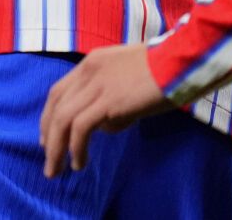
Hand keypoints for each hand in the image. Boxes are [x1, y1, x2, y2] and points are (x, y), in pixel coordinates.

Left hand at [38, 43, 167, 178]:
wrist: (183, 61)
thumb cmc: (166, 70)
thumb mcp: (130, 79)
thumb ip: (113, 98)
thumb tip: (105, 125)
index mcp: (93, 61)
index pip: (59, 90)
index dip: (49, 116)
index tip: (48, 137)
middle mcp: (89, 70)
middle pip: (56, 105)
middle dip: (48, 136)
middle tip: (49, 160)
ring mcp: (97, 84)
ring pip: (62, 119)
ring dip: (56, 149)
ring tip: (58, 170)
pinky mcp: (109, 101)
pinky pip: (81, 128)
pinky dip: (76, 148)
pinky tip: (80, 162)